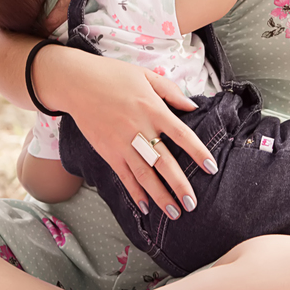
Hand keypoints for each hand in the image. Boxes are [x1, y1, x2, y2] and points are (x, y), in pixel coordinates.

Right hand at [46, 47, 216, 216]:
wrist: (77, 83)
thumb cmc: (113, 76)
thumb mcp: (145, 75)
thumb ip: (170, 91)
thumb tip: (192, 107)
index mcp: (153, 109)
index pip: (182, 135)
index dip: (198, 152)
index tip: (212, 168)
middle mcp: (139, 129)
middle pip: (164, 162)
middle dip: (179, 185)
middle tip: (193, 203)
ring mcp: (122, 143)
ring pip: (144, 175)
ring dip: (160, 196)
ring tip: (175, 213)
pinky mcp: (108, 152)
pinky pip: (124, 176)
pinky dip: (135, 193)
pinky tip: (146, 207)